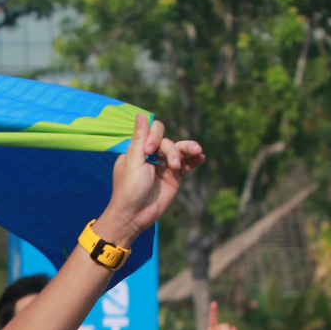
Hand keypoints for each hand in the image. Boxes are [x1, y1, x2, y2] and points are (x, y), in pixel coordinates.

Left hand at [96, 111, 204, 242]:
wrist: (134, 215)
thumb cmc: (129, 189)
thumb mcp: (133, 161)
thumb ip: (140, 138)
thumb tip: (141, 114)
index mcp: (139, 149)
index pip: (153, 131)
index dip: (155, 136)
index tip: (149, 150)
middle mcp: (152, 156)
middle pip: (168, 141)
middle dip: (171, 150)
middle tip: (171, 164)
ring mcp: (164, 166)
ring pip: (179, 151)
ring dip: (188, 149)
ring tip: (198, 152)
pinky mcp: (174, 178)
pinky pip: (187, 165)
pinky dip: (194, 160)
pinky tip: (201, 157)